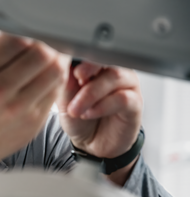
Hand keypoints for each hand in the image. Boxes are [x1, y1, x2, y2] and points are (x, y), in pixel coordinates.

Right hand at [0, 34, 69, 166]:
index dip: (30, 32)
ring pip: (55, 71)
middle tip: (48, 43)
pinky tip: (49, 77)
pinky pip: (55, 92)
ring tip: (53, 58)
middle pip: (41, 53)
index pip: (17, 39)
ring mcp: (17, 109)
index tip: (32, 32)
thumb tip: (24, 28)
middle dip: (49, 44)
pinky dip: (57, 80)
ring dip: (58, 60)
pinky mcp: (33, 122)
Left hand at [56, 61, 142, 181]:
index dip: (80, 54)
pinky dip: (103, 105)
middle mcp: (113, 72)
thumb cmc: (79, 119)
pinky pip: (123, 97)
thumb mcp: (64, 100)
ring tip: (76, 109)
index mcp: (95, 67)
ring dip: (91, 93)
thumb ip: (64, 82)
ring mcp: (126, 86)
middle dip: (88, 68)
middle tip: (76, 80)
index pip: (91, 50)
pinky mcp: (135, 104)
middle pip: (106, 58)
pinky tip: (89, 113)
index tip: (67, 64)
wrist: (92, 145)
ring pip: (114, 76)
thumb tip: (61, 64)